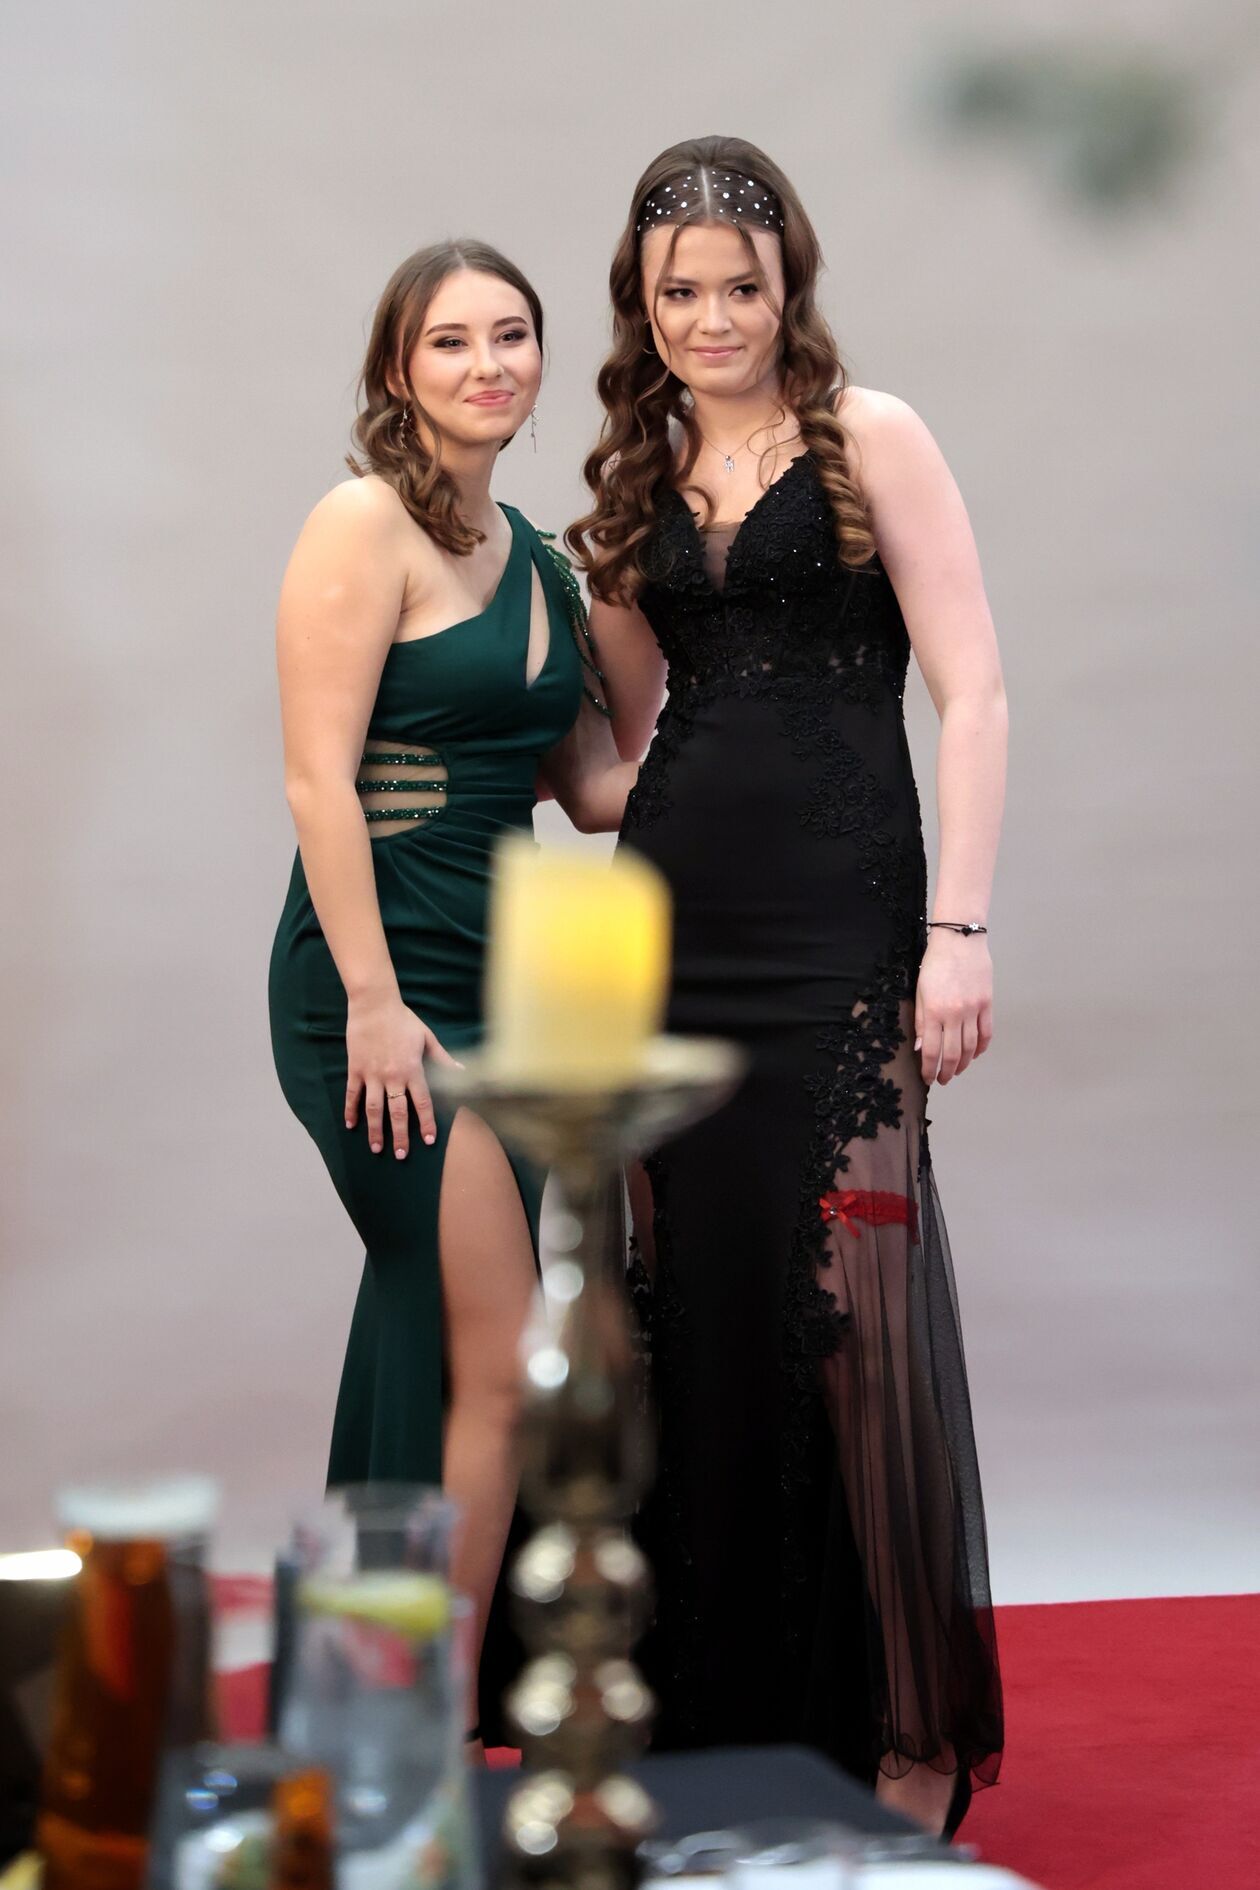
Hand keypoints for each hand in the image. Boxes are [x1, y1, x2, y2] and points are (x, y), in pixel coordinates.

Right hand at [344, 991, 461, 1157]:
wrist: (374, 1004)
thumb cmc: (403, 1019)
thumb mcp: (427, 1038)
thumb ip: (443, 1058)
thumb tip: (462, 1071)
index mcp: (413, 1070)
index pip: (422, 1103)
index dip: (426, 1123)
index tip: (429, 1140)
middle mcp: (392, 1076)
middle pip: (397, 1112)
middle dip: (400, 1136)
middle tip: (401, 1155)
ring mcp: (372, 1074)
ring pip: (373, 1109)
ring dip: (375, 1130)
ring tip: (376, 1148)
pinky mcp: (356, 1069)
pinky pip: (352, 1094)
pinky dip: (351, 1110)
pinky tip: (350, 1125)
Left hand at [914, 930, 992, 1085]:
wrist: (960, 940)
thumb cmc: (935, 963)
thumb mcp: (920, 991)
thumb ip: (920, 1020)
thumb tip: (920, 1047)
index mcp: (934, 1012)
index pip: (932, 1050)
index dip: (930, 1069)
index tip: (928, 1078)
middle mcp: (955, 1014)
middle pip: (953, 1054)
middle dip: (947, 1071)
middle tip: (943, 1079)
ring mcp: (974, 1010)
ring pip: (971, 1047)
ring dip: (964, 1063)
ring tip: (957, 1070)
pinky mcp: (987, 1004)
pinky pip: (986, 1032)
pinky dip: (982, 1047)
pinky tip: (975, 1054)